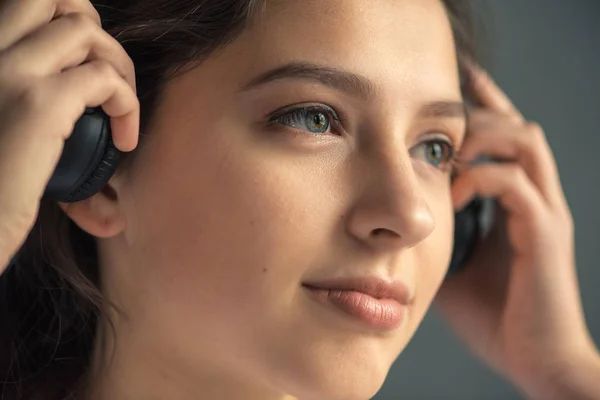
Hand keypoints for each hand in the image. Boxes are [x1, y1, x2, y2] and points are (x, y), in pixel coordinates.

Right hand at [0, 0, 138, 269]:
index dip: (62, 20)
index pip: (22, 3)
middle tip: (104, 74)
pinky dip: (128, 103)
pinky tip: (125, 139)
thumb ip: (21, 96)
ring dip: (118, 65)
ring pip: (84, 29)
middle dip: (92, 27)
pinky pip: (105, 78)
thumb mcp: (4, 125)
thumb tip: (75, 99)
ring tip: (121, 108)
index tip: (81, 63)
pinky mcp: (39, 106)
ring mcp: (10, 73)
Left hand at [435, 64, 598, 398]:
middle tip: (438, 110)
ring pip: (526, 142)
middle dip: (480, 110)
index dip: (483, 109)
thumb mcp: (454, 267)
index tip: (451, 85)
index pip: (505, 141)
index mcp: (517, 205)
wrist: (537, 362)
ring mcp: (544, 214)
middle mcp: (536, 200)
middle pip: (518, 126)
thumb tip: (395, 221)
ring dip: (484, 136)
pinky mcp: (544, 235)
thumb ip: (436, 236)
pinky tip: (452, 193)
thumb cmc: (496, 318)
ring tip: (448, 148)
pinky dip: (481, 178)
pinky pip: (516, 185)